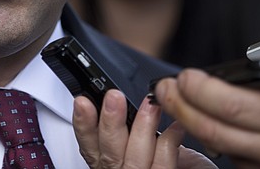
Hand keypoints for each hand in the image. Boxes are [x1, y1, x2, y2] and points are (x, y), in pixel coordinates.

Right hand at [72, 89, 216, 167]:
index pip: (91, 146)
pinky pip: (162, 165)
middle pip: (108, 153)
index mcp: (114, 164)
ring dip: (141, 128)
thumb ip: (145, 132)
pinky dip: (169, 143)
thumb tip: (142, 104)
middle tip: (114, 97)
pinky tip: (176, 127)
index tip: (83, 102)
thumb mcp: (155, 148)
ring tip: (150, 106)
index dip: (84, 125)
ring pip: (133, 159)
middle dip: (110, 123)